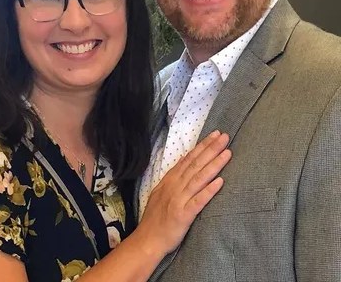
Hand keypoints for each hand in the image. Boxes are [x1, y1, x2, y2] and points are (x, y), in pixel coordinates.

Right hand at [136, 131, 230, 256]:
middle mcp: (175, 186)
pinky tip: (220, 182)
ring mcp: (179, 200)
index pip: (189, 159)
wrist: (147, 239)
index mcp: (170, 180)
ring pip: (199, 178)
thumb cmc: (155, 217)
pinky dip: (209, 191)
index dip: (202, 146)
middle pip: (196, 164)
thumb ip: (174, 176)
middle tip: (224, 137)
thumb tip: (184, 159)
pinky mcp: (183, 215)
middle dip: (211, 149)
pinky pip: (198, 201)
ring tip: (227, 153)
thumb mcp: (161, 190)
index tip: (215, 135)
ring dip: (213, 165)